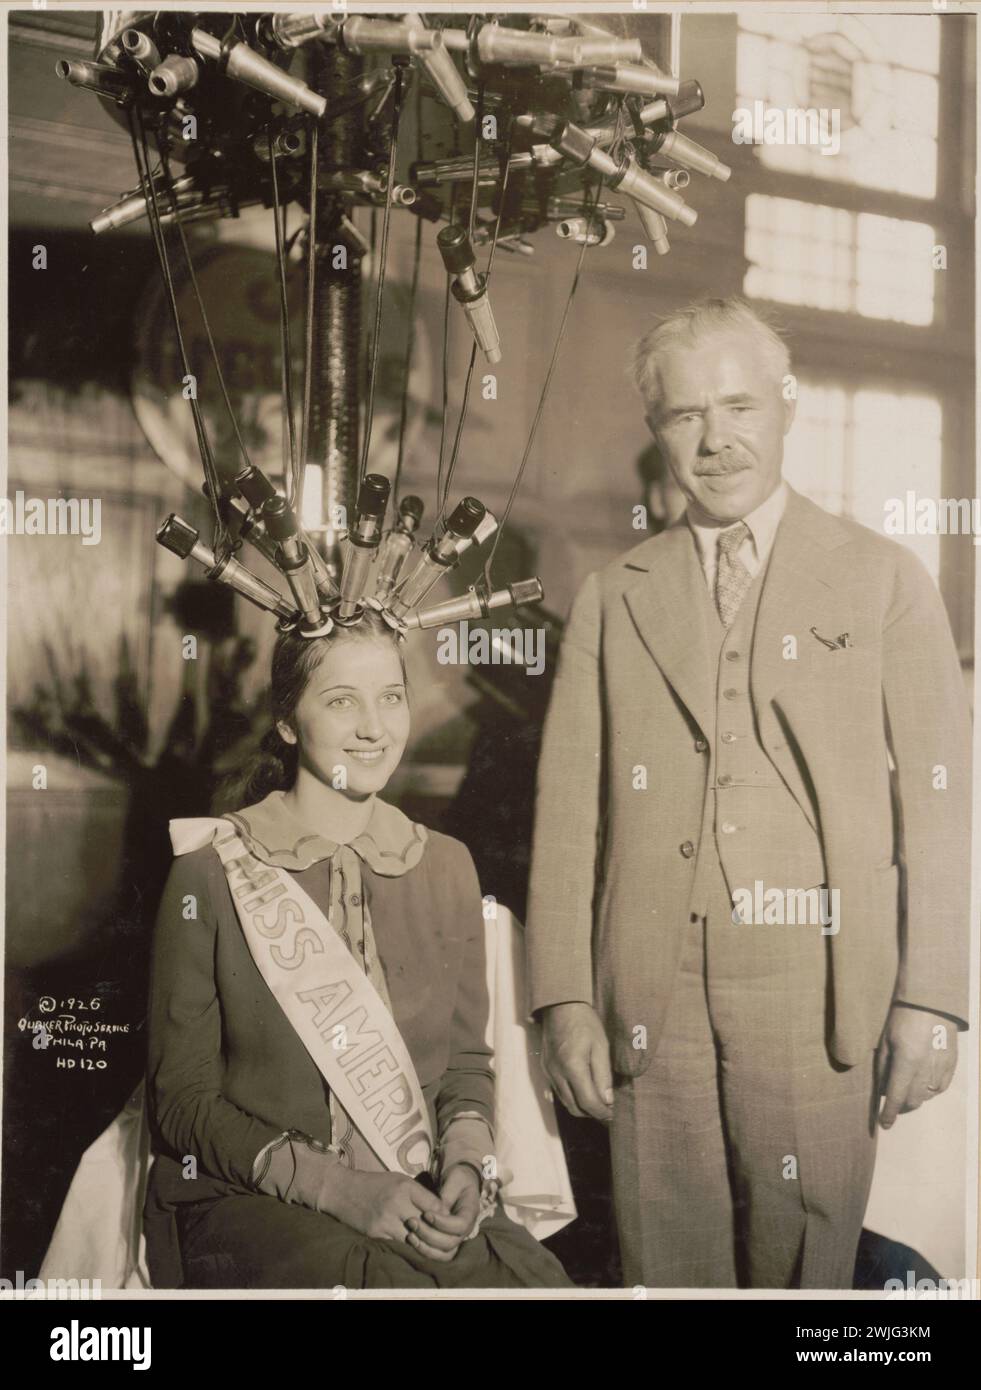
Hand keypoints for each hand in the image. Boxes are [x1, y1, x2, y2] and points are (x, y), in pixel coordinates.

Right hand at [330, 1169, 445, 1242]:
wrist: (341, 1190)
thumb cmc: (374, 1184)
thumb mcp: (398, 1180)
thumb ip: (419, 1193)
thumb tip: (442, 1210)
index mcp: (405, 1187)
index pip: (435, 1206)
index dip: (444, 1216)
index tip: (447, 1220)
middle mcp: (396, 1203)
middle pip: (428, 1225)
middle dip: (437, 1232)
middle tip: (442, 1236)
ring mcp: (385, 1221)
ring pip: (415, 1239)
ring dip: (423, 1242)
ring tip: (429, 1242)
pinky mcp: (375, 1234)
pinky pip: (398, 1245)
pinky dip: (407, 1246)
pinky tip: (412, 1245)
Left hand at [405, 1165, 480, 1262]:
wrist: (459, 1182)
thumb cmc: (457, 1178)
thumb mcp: (455, 1179)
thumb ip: (448, 1194)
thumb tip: (438, 1209)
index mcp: (470, 1213)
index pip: (460, 1225)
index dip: (443, 1223)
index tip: (426, 1214)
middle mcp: (465, 1229)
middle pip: (451, 1243)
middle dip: (429, 1235)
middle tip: (412, 1222)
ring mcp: (456, 1237)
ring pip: (444, 1253)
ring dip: (425, 1247)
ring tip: (410, 1234)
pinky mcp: (445, 1240)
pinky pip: (437, 1253)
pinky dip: (424, 1250)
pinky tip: (410, 1239)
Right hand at [541, 1001, 613, 1121]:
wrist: (560, 1005)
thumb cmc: (584, 1022)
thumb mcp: (601, 1046)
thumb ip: (603, 1075)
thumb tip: (607, 1100)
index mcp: (572, 1066)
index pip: (587, 1102)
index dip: (602, 1112)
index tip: (613, 1114)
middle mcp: (556, 1073)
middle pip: (574, 1107)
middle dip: (591, 1113)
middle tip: (607, 1111)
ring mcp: (548, 1071)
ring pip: (564, 1102)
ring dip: (581, 1107)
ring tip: (597, 1103)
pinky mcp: (545, 1068)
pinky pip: (558, 1092)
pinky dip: (571, 1097)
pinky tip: (583, 1092)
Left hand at [877, 1006, 957, 1129]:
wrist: (931, 1001)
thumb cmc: (901, 1017)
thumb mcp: (885, 1041)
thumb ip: (884, 1068)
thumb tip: (883, 1090)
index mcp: (906, 1062)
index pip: (895, 1097)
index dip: (888, 1113)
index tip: (883, 1124)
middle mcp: (925, 1069)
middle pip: (913, 1100)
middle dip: (901, 1106)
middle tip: (892, 1102)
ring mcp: (941, 1067)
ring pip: (927, 1096)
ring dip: (915, 1097)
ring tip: (906, 1088)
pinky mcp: (952, 1064)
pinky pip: (940, 1087)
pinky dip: (930, 1090)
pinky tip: (923, 1082)